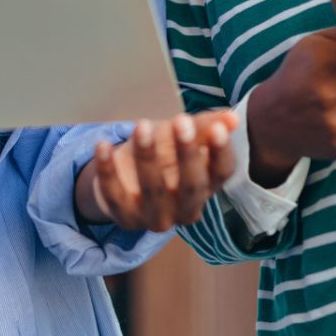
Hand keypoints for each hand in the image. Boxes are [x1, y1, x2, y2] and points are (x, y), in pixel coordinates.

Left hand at [74, 110, 239, 231]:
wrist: (125, 177)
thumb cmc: (163, 154)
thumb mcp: (184, 136)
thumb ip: (206, 126)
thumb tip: (232, 118)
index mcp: (208, 186)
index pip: (222, 173)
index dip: (221, 152)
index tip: (218, 128)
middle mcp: (186, 208)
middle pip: (192, 185)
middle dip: (188, 153)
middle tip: (182, 122)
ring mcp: (156, 217)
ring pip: (154, 190)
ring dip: (148, 156)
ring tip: (142, 125)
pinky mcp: (125, 217)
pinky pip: (115, 195)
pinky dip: (107, 170)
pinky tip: (103, 145)